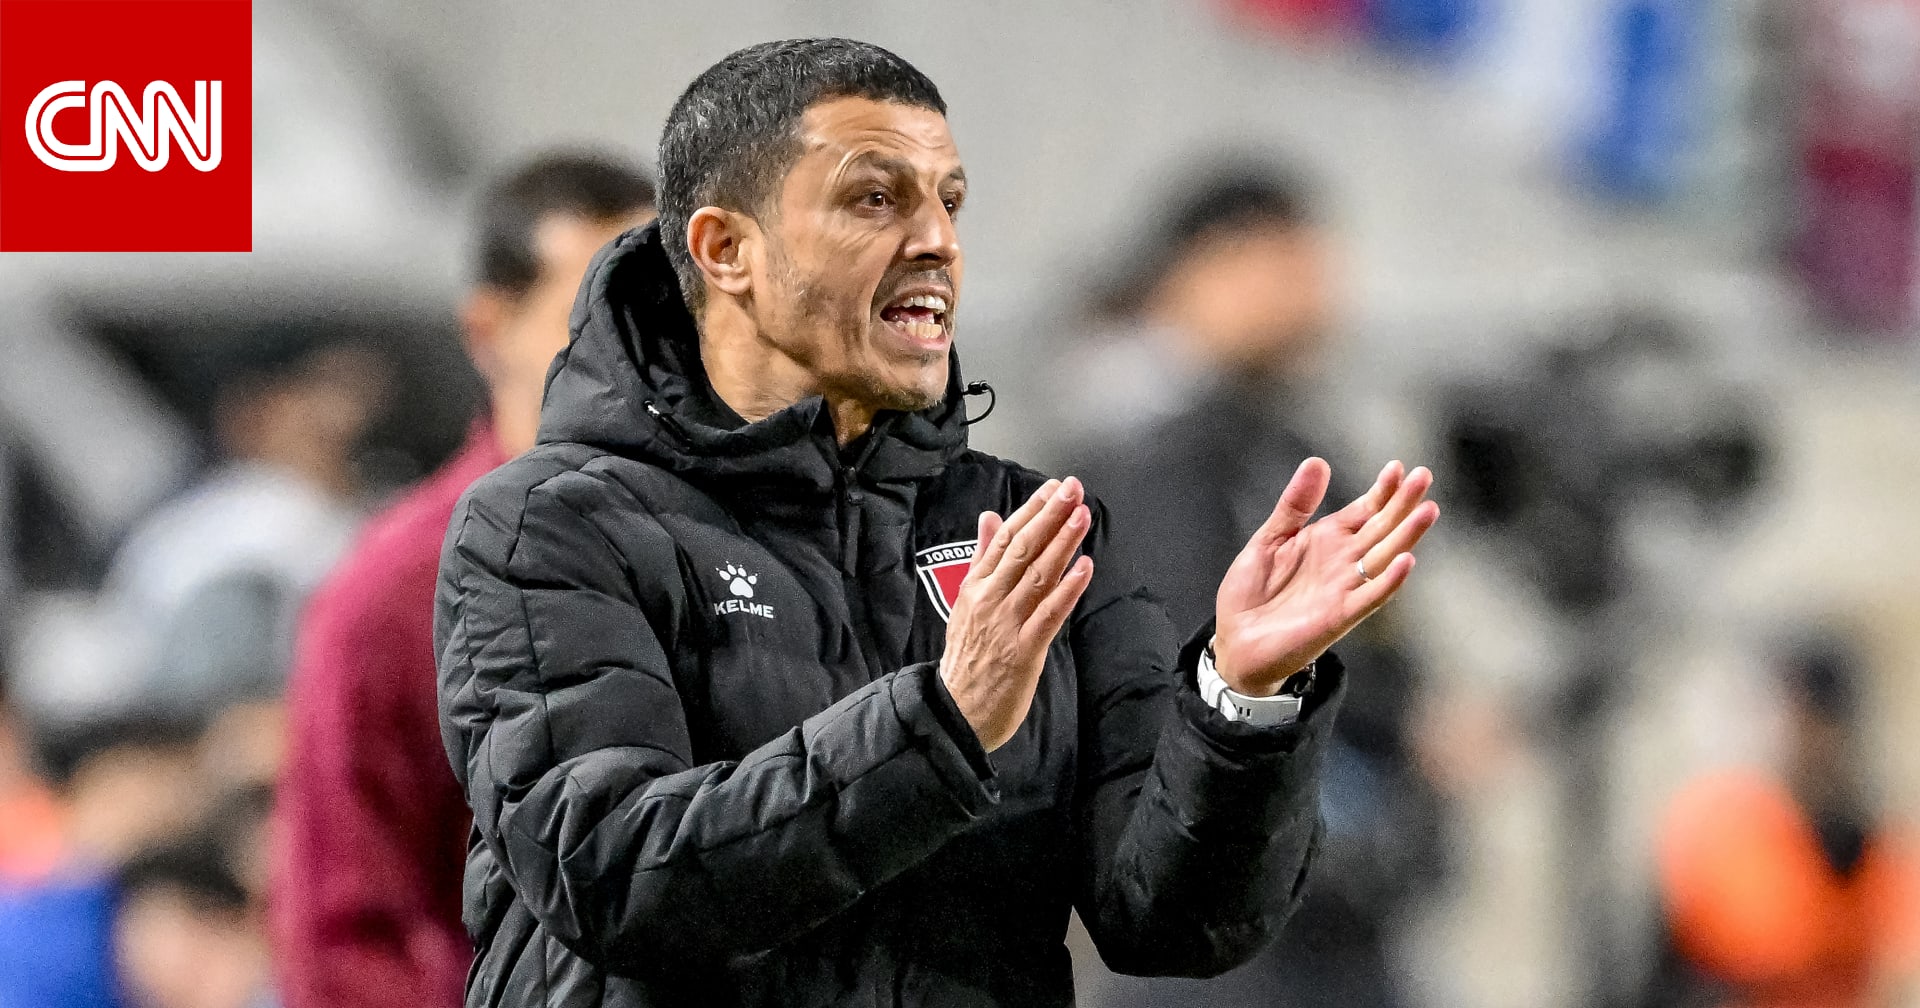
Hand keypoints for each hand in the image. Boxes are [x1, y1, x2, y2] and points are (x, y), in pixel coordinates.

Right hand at [940, 478, 1093, 750]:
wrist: (955, 712)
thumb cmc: (966, 659)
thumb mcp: (966, 602)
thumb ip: (982, 559)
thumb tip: (990, 518)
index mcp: (975, 587)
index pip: (1006, 539)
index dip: (1031, 510)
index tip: (1053, 488)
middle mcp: (989, 600)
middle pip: (1023, 550)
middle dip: (1050, 516)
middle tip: (1073, 490)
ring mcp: (1006, 625)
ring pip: (1037, 576)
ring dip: (1062, 544)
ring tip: (1082, 516)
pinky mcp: (1023, 651)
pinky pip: (1049, 615)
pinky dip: (1067, 590)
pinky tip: (1084, 568)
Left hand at [1213, 459, 1437, 696]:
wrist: (1234, 640)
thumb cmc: (1252, 592)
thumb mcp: (1269, 539)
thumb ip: (1295, 505)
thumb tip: (1318, 462)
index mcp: (1327, 540)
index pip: (1364, 510)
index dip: (1382, 491)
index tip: (1399, 467)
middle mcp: (1343, 561)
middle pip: (1381, 528)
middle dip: (1402, 503)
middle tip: (1425, 475)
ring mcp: (1344, 588)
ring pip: (1384, 557)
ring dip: (1406, 535)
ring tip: (1427, 510)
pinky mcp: (1339, 616)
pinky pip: (1370, 597)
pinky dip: (1389, 581)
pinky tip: (1406, 561)